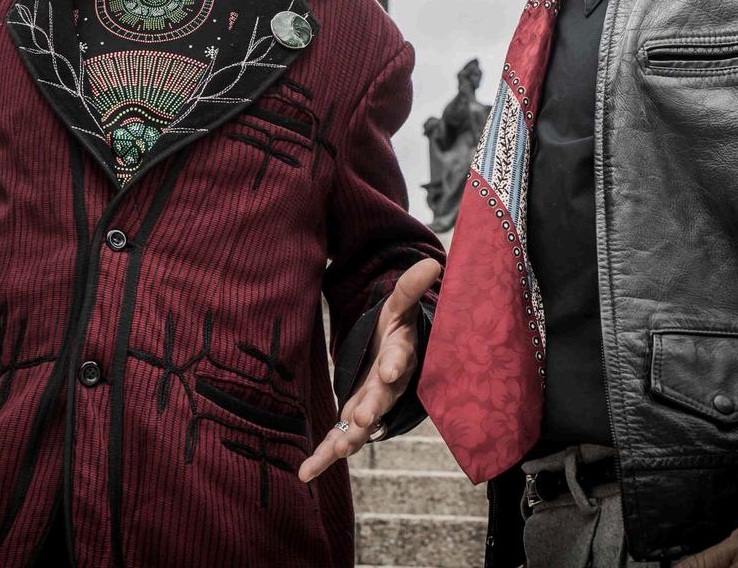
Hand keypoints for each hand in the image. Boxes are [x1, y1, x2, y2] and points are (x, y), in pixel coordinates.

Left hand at [298, 257, 440, 482]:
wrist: (389, 359)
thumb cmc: (393, 330)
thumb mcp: (399, 306)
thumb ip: (410, 288)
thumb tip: (433, 262)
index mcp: (398, 357)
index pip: (399, 360)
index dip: (395, 365)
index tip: (390, 370)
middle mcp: (387, 387)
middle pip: (380, 399)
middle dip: (371, 409)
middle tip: (360, 419)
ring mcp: (369, 406)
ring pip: (360, 427)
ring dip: (347, 440)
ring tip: (331, 455)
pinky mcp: (352, 422)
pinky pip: (337, 441)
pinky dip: (321, 459)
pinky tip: (304, 475)